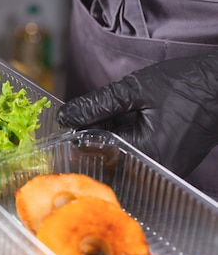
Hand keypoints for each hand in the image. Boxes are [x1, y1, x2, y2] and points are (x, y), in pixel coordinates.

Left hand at [57, 54, 217, 177]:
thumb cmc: (188, 85)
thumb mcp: (135, 91)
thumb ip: (96, 105)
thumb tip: (66, 116)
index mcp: (145, 154)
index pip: (96, 151)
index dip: (79, 134)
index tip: (68, 121)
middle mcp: (155, 168)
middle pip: (107, 156)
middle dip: (94, 135)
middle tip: (86, 115)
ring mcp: (163, 167)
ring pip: (121, 155)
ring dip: (110, 135)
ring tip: (116, 112)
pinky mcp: (168, 161)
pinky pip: (136, 153)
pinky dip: (126, 137)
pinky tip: (127, 118)